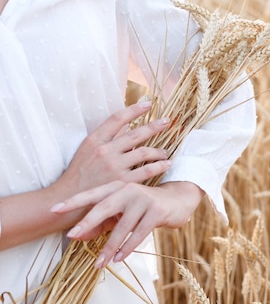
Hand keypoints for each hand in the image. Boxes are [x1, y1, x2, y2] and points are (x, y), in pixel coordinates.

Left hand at [51, 181, 203, 267]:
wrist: (178, 199)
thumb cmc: (145, 206)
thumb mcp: (122, 213)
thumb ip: (100, 223)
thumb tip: (78, 236)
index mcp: (117, 187)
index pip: (92, 195)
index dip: (73, 201)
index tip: (53, 209)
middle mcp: (129, 189)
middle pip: (103, 207)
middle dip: (87, 222)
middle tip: (71, 235)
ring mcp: (144, 199)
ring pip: (122, 226)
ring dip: (109, 247)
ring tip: (99, 263)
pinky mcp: (156, 211)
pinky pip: (139, 233)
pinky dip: (128, 247)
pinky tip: (119, 258)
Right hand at [53, 101, 172, 195]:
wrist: (69, 199)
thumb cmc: (79, 174)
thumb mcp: (86, 150)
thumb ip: (106, 137)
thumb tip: (126, 125)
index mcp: (94, 140)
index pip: (117, 118)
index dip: (134, 109)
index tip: (148, 104)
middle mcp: (104, 151)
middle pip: (136, 134)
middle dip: (154, 126)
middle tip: (167, 121)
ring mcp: (113, 166)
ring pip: (144, 152)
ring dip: (158, 151)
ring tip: (165, 152)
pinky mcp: (121, 182)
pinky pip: (146, 171)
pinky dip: (159, 166)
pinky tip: (166, 164)